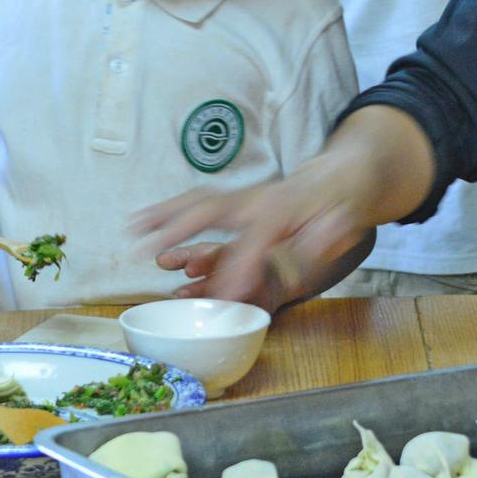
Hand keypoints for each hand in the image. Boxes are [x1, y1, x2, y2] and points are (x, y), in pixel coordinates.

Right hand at [134, 150, 376, 308]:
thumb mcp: (344, 224)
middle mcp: (254, 202)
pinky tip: (141, 220)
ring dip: (162, 216)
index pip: (254, 245)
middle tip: (153, 254)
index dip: (237, 272)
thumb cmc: (338, 207)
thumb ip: (329, 237)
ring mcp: (240, 199)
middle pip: (211, 212)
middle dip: (180, 232)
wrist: (337, 177)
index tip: (221, 300)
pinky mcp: (232, 201)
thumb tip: (320, 245)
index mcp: (280, 214)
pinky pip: (194, 202)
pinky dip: (165, 210)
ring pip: (196, 202)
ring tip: (131, 230)